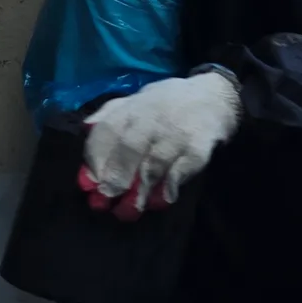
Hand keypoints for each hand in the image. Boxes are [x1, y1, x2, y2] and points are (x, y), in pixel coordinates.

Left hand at [80, 69, 240, 218]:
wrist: (215, 94)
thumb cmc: (169, 101)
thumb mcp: (138, 98)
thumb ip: (111, 113)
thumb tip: (85, 128)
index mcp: (132, 108)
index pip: (106, 132)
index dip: (95, 159)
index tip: (91, 183)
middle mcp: (151, 118)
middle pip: (128, 148)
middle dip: (116, 177)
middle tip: (109, 197)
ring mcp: (176, 132)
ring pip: (155, 162)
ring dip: (142, 188)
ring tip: (133, 208)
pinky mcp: (199, 145)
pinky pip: (183, 168)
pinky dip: (172, 184)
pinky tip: (165, 197)